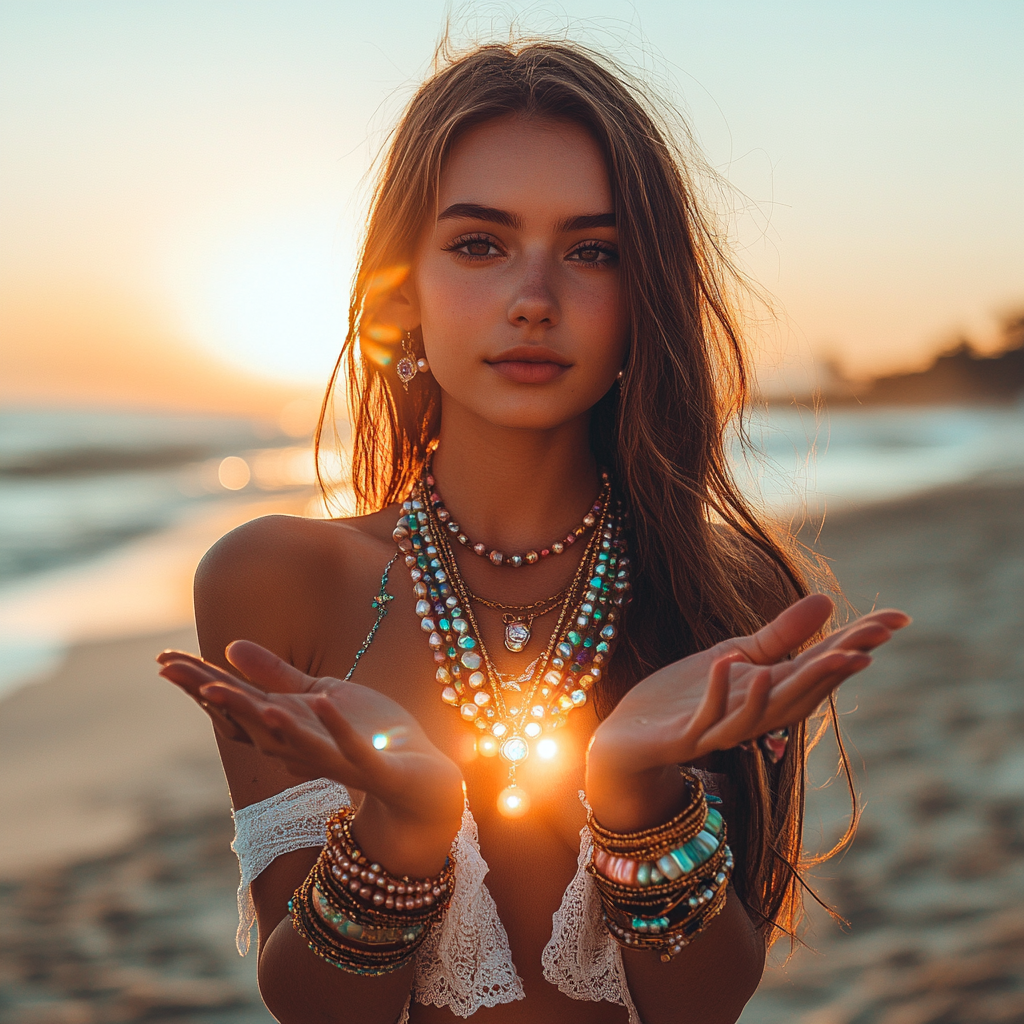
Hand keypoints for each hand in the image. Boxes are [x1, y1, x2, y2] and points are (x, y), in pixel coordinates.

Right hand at [157, 642, 463, 873]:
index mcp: (287, 726)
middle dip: (216, 697)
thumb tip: (230, 647)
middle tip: (177, 673)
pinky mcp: (372, 765)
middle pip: (250, 722)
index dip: (199, 682)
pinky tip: (324, 699)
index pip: (235, 702)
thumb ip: (277, 676)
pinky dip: (336, 727)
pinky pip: (350, 747)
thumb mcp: (319, 695)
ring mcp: (334, 758)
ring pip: (292, 741)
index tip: (162, 659)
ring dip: (269, 720)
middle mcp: (300, 747)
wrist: (417, 780)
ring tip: (240, 693)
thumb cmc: (366, 734)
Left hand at [586, 594, 909, 829]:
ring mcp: (720, 729)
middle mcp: (753, 715)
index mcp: (769, 693)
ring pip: (764, 714)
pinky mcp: (686, 738)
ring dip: (788, 690)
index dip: (856, 645)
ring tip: (815, 660)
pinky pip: (707, 718)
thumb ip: (781, 635)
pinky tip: (726, 663)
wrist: (630, 739)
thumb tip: (828, 600)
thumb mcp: (736, 657)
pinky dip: (718, 693)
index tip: (895, 620)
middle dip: (834, 671)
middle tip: (869, 647)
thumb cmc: (684, 697)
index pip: (820, 667)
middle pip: (802, 693)